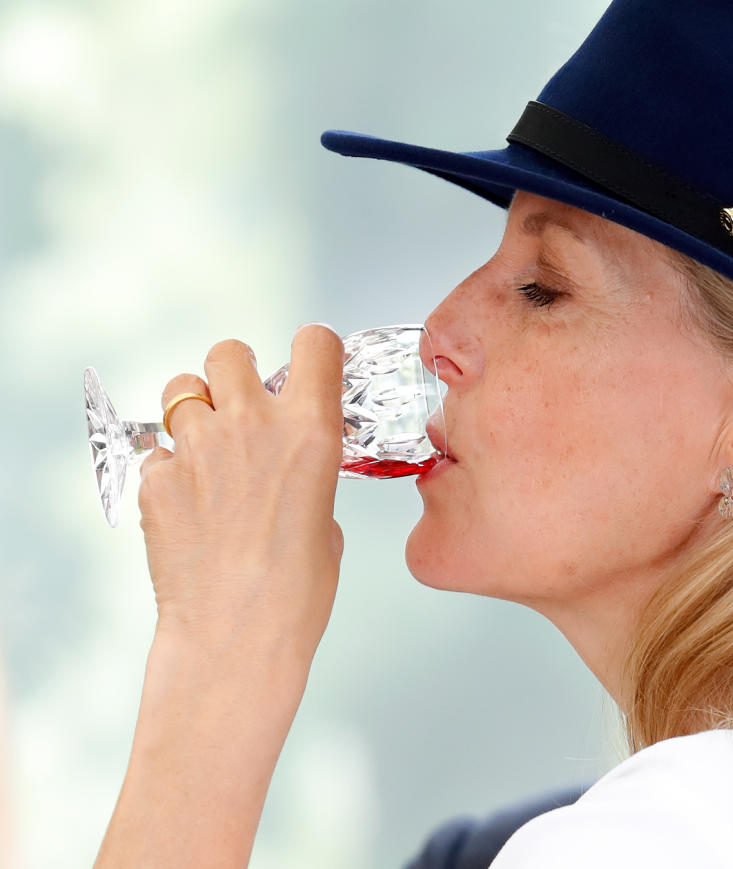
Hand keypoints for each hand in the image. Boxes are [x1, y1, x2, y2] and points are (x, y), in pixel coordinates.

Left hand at [137, 324, 344, 669]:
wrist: (237, 637)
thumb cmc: (296, 591)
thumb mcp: (327, 518)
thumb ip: (308, 473)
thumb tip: (290, 468)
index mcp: (311, 430)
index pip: (315, 343)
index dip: (312, 352)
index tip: (307, 368)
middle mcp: (252, 425)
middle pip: (229, 352)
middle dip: (235, 372)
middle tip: (241, 406)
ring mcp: (197, 449)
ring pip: (180, 390)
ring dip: (195, 410)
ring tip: (207, 449)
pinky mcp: (155, 480)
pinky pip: (158, 452)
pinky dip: (171, 468)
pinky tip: (188, 504)